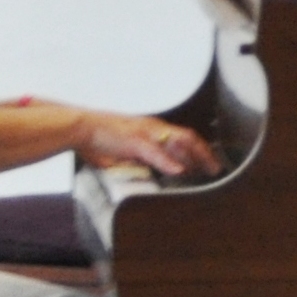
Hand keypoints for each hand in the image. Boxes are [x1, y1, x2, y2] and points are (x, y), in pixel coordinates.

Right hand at [75, 110, 219, 179]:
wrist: (79, 127)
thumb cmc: (98, 138)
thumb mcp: (127, 149)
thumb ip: (141, 158)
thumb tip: (151, 169)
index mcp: (151, 128)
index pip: (183, 136)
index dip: (199, 149)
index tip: (210, 160)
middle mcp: (152, 127)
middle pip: (187, 137)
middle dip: (205, 153)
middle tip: (216, 167)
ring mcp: (144, 133)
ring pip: (178, 142)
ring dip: (195, 156)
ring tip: (207, 169)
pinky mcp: (133, 141)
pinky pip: (155, 151)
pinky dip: (168, 161)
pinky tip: (178, 170)